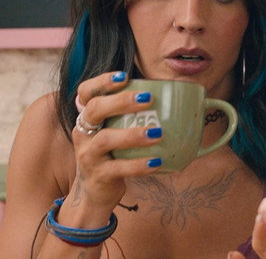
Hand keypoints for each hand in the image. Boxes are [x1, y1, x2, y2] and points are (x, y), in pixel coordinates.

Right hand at [67, 71, 162, 213]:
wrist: (96, 193)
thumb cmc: (114, 155)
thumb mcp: (117, 133)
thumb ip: (135, 116)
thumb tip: (177, 97)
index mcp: (89, 118)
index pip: (86, 93)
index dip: (102, 82)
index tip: (125, 76)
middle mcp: (84, 133)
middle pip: (95, 109)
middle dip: (121, 101)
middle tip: (148, 99)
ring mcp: (88, 155)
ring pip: (106, 140)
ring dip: (133, 135)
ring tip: (157, 134)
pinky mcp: (98, 176)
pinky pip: (118, 168)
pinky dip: (138, 165)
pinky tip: (157, 162)